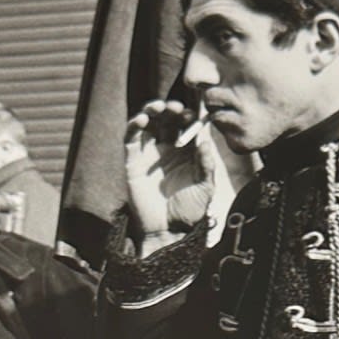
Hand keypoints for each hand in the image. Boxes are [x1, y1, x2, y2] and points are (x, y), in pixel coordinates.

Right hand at [124, 100, 219, 244]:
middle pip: (168, 120)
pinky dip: (134, 125)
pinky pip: (132, 138)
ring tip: (158, 107)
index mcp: (188, 152)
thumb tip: (207, 142)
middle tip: (175, 106)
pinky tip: (141, 119)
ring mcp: (150, 153)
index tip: (193, 113)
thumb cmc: (190, 211)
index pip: (187, 126)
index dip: (189, 116)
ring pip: (149, 124)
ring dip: (152, 110)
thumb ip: (206, 165)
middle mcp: (168, 149)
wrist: (168, 231)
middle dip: (171, 109)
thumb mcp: (205, 187)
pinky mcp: (133, 160)